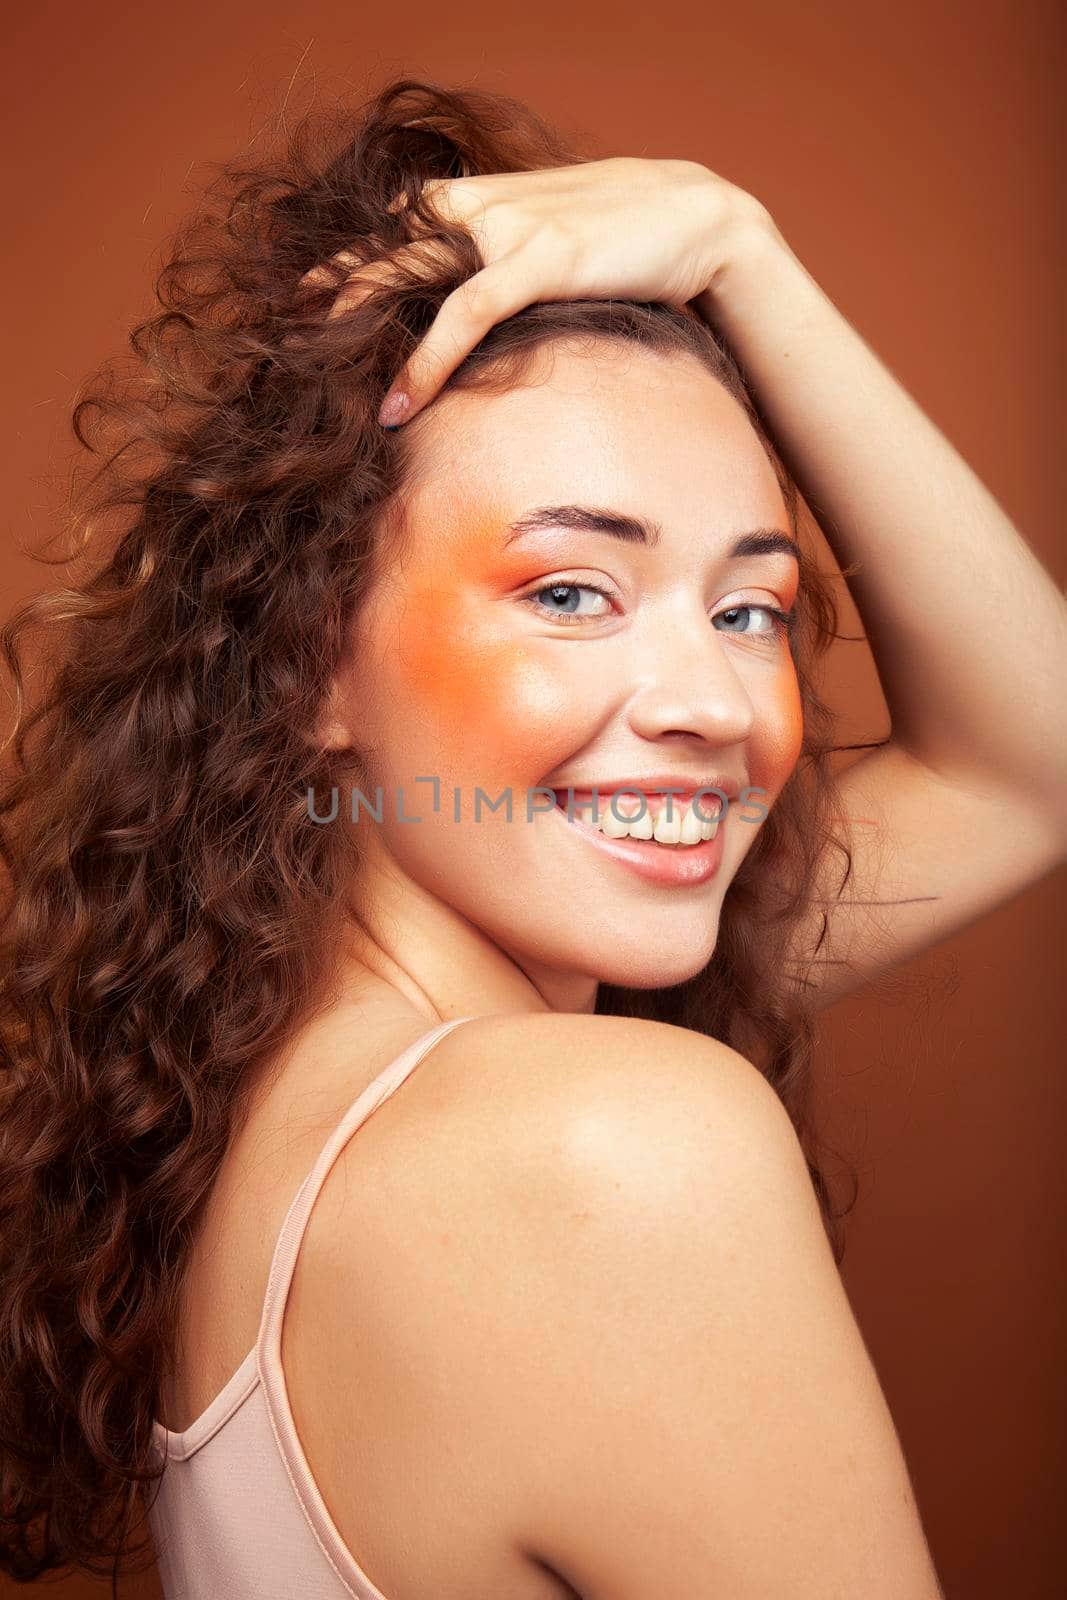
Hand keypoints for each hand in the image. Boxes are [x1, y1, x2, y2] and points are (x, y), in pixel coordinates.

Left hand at [301, 157, 766, 426]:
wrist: (705, 218)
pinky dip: (427, 359)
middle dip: (337, 283)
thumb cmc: (637, 239)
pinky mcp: (540, 258)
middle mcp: (486, 202)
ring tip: (325, 378)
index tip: (315, 290)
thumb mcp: (564, 241)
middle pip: (387, 240)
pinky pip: (465, 313)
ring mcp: (510, 225)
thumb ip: (518, 260)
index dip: (357, 253)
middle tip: (292, 326)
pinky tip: (400, 402)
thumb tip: (497, 303)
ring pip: (411, 272)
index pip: (402, 219)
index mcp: (488, 197)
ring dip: (363, 326)